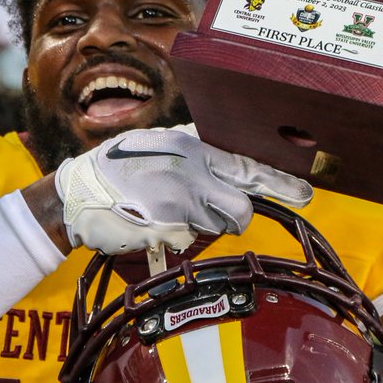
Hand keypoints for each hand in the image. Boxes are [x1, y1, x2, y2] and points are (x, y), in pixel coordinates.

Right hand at [54, 127, 312, 253]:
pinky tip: (152, 221)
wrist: (77, 194)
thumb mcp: (158, 141)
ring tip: (167, 207)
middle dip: (235, 216)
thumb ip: (194, 148)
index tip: (305, 193)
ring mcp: (179, 206)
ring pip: (215, 227)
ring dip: (200, 223)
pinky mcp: (166, 233)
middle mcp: (191, 176)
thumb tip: (230, 156)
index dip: (281, 182)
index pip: (249, 166)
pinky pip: (187, 242)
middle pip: (241, 210)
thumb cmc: (118, 165)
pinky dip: (176, 236)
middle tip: (219, 213)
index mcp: (192, 148)